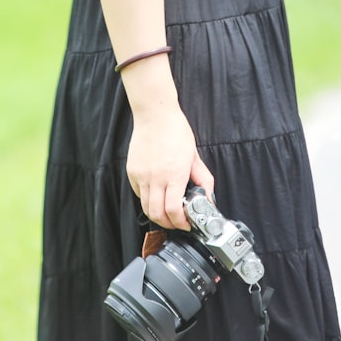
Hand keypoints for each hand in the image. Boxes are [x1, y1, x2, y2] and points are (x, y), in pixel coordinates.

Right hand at [126, 107, 214, 230]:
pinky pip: (139, 194)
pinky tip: (156, 195)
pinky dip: (147, 200)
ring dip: (156, 215)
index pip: (173, 210)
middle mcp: (155, 178)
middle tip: (176, 223)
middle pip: (156, 214)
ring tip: (166, 212)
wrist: (155, 116)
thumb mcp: (194, 156)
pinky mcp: (132, 172)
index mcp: (174, 174)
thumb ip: (203, 179)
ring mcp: (141, 176)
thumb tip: (208, 196)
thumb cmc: (175, 132)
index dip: (180, 223)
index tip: (186, 224)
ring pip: (145, 207)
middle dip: (168, 224)